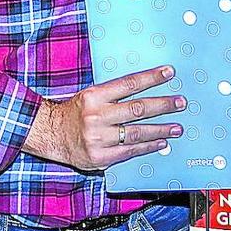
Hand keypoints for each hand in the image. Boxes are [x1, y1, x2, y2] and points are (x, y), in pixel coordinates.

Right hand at [23, 65, 185, 171]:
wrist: (51, 134)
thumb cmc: (75, 112)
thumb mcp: (89, 95)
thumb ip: (113, 94)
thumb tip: (145, 89)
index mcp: (94, 96)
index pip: (129, 84)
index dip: (151, 78)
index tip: (169, 73)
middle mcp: (96, 116)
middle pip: (137, 108)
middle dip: (162, 105)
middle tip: (180, 102)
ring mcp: (98, 138)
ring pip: (137, 132)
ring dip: (160, 130)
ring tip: (177, 127)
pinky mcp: (100, 157)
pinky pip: (130, 151)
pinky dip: (147, 147)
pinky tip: (160, 143)